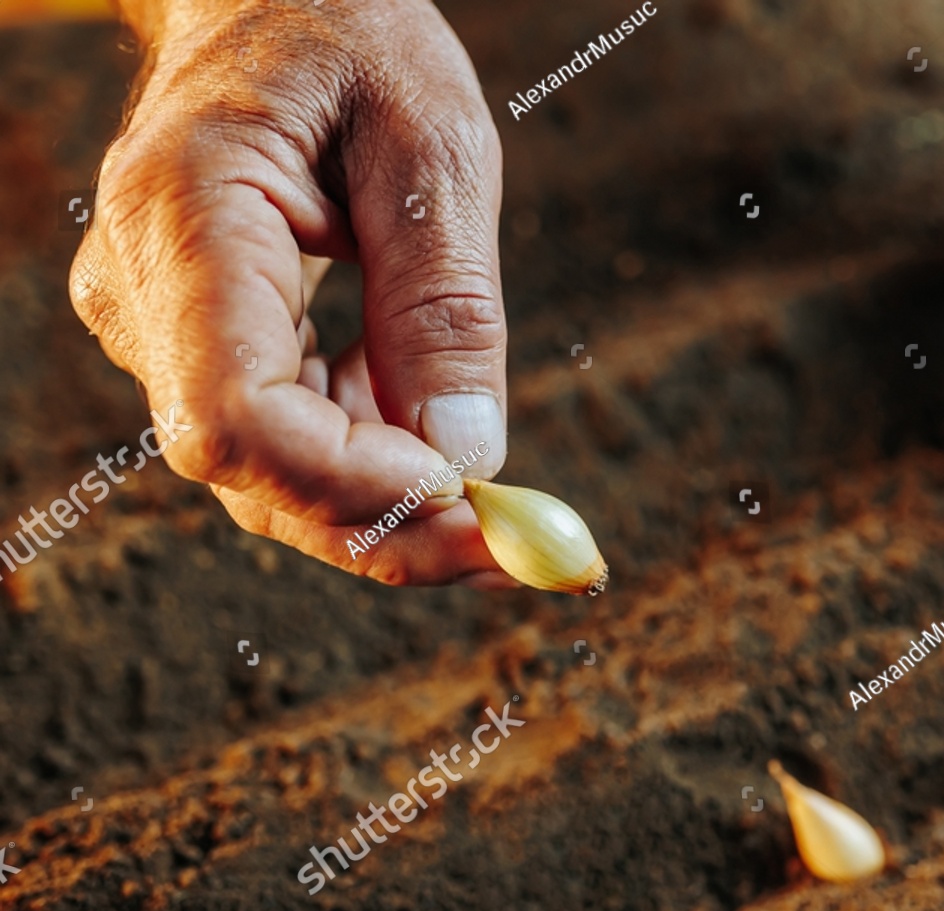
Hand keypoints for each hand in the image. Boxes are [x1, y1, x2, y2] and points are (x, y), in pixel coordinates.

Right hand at [70, 0, 513, 586]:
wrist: (272, 2)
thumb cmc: (351, 40)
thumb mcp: (433, 146)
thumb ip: (445, 304)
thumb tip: (466, 461)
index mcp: (189, 216)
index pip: (233, 412)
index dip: (348, 481)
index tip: (465, 493)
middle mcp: (148, 293)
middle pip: (252, 471)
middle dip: (390, 525)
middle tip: (518, 548)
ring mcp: (162, 329)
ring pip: (270, 478)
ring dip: (392, 507)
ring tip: (501, 504)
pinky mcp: (203, 348)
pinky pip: (286, 440)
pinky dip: (374, 464)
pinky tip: (443, 442)